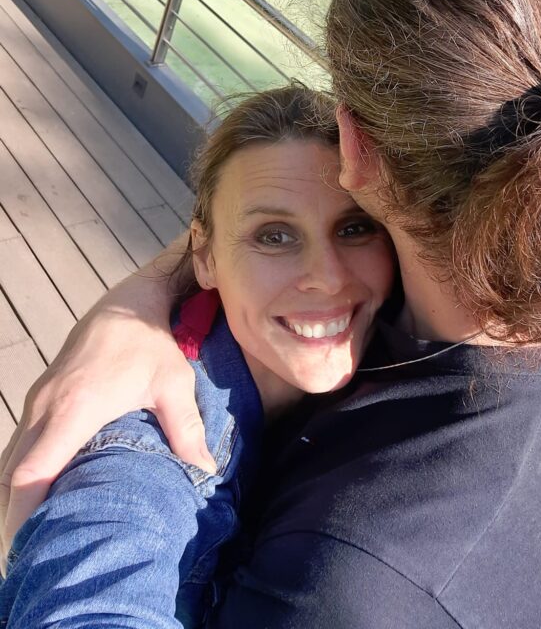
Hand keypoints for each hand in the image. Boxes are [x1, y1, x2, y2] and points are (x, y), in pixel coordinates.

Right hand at [0, 245, 213, 569]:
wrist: (127, 302)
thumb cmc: (150, 343)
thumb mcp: (173, 384)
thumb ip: (186, 429)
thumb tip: (205, 471)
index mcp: (75, 408)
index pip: (34, 469)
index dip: (25, 510)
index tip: (31, 545)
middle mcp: (47, 406)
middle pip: (14, 473)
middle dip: (17, 516)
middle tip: (31, 555)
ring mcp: (38, 399)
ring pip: (12, 458)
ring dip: (17, 495)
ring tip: (33, 535)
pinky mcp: (40, 395)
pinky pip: (20, 443)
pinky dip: (21, 472)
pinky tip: (37, 495)